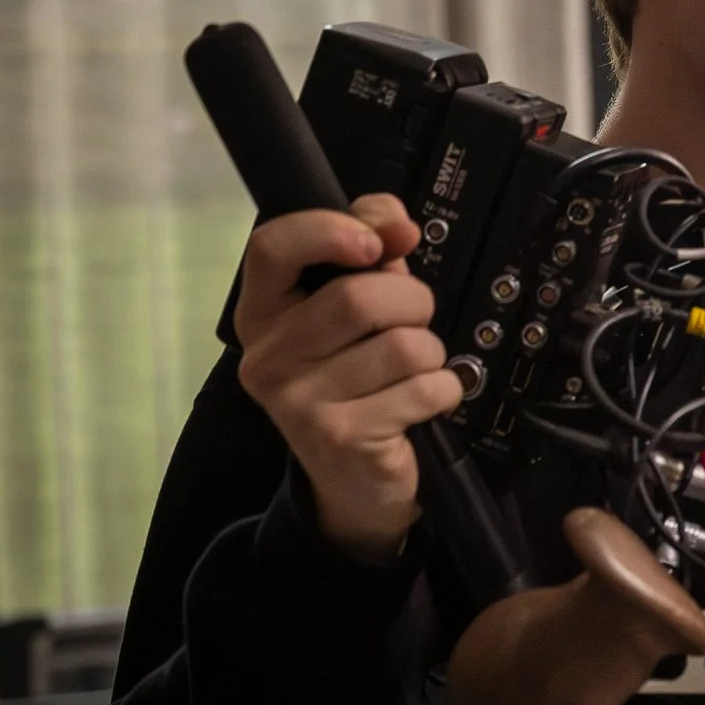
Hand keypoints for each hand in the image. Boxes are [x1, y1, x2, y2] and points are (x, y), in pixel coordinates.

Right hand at [233, 196, 463, 563]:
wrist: (355, 479)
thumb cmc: (357, 378)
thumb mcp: (357, 301)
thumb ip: (372, 246)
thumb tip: (398, 225)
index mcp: (261, 312)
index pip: (270, 247)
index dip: (329, 230)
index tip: (375, 244)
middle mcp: (267, 356)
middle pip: (357, 297)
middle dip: (412, 301)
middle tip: (413, 321)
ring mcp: (298, 401)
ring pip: (402, 345)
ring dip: (431, 352)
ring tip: (413, 370)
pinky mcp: (340, 437)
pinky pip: (423, 389)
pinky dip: (443, 390)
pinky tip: (420, 403)